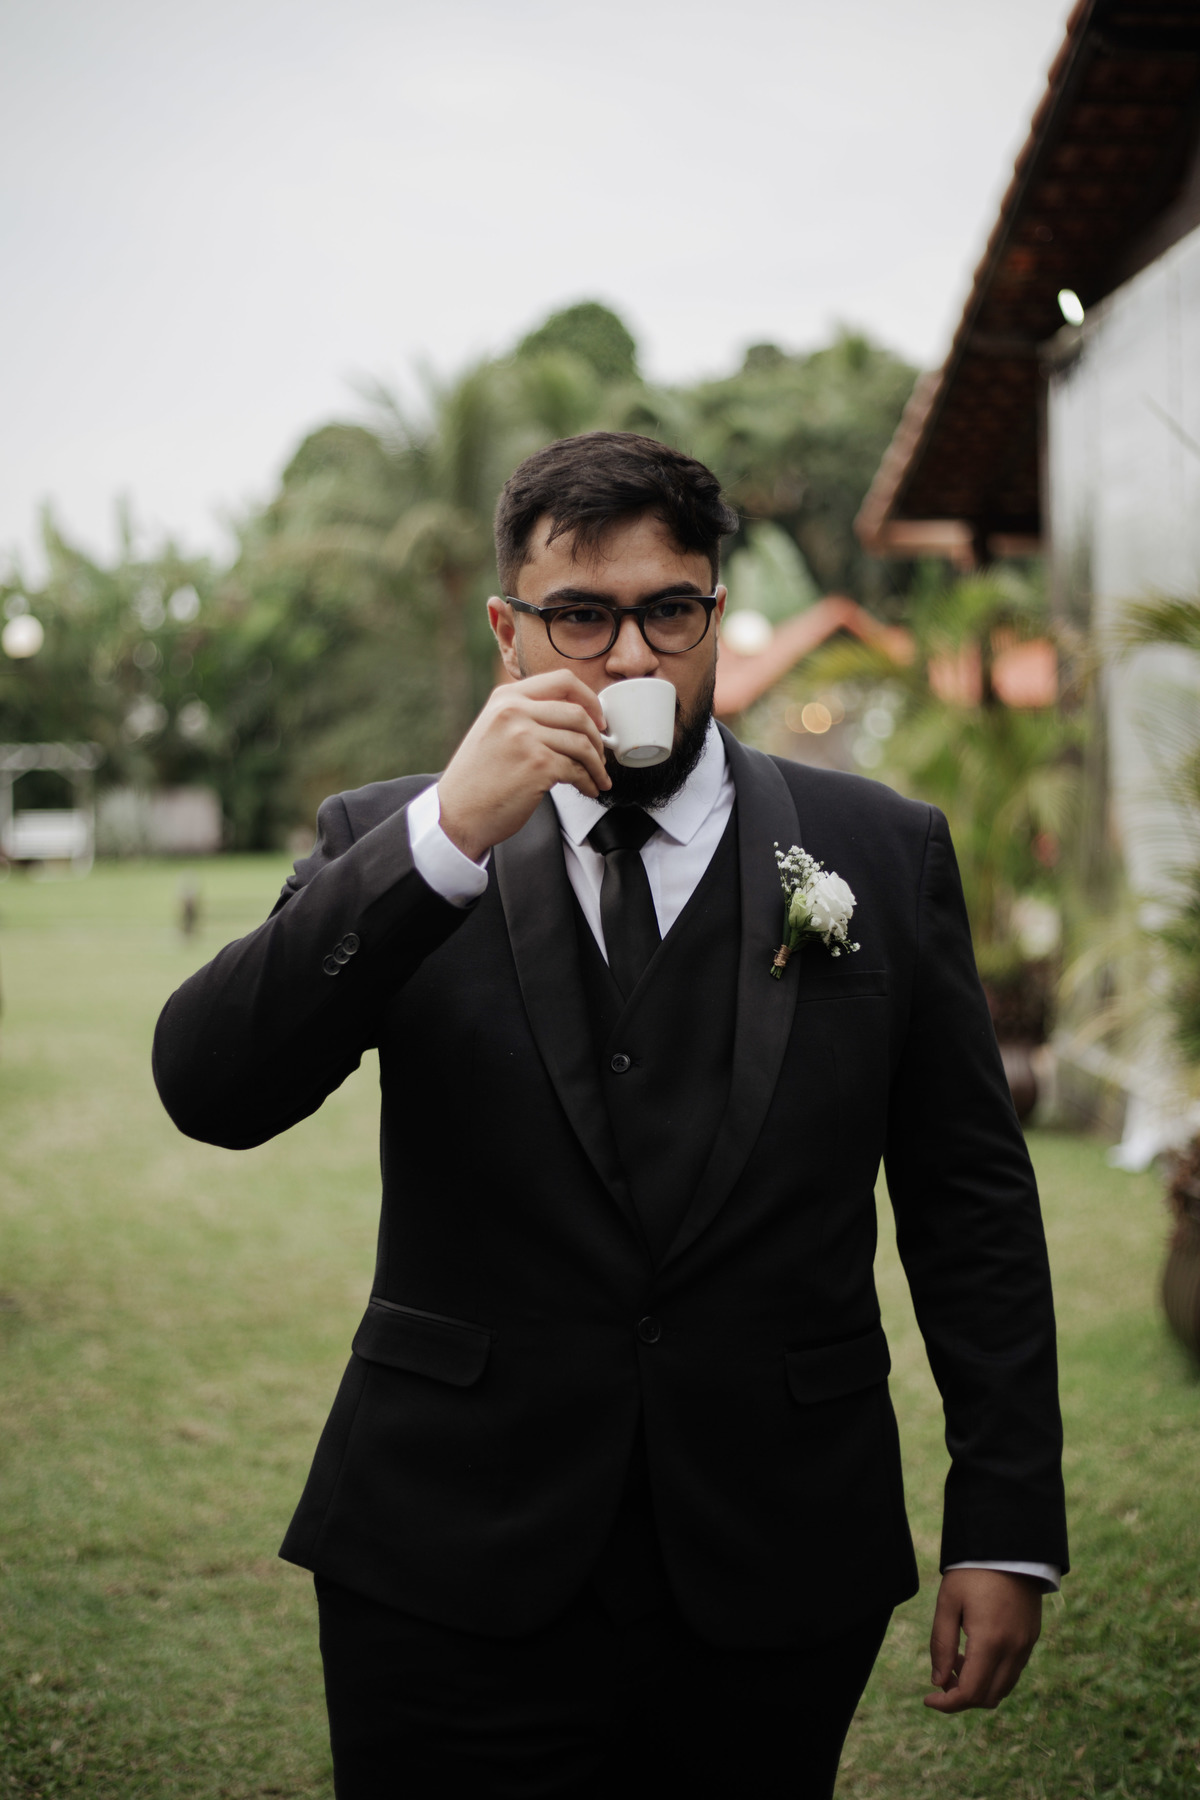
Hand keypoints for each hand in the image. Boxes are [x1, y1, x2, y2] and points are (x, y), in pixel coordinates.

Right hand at [437, 672, 611, 861]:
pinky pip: (577, 770)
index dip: (589, 699)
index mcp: (506, 698)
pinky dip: (589, 782)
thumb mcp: (493, 730)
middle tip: (601, 755)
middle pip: (578, 713)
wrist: (456, 814)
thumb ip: (525, 715)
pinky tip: (587, 789)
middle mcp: (515, 712)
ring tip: (597, 777)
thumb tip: (573, 716)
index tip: (598, 719)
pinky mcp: (537, 765)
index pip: (563, 681)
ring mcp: (526, 737)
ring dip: (597, 764)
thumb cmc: (477, 779)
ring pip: (582, 743)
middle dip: (597, 738)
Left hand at [924, 1569, 1042, 1712]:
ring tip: (956, 1660)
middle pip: (987, 1697)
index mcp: (990, 1642)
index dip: (947, 1704)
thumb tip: (938, 1681)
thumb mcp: (948, 1602)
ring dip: (978, 1686)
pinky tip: (975, 1653)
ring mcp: (1026, 1646)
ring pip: (1002, 1688)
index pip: (970, 1693)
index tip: (927, 1698)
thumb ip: (941, 1644)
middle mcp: (1013, 1650)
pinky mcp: (1031, 1639)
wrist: (1008, 1546)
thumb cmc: (973, 1571)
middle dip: (961, 1697)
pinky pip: (1012, 1672)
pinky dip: (993, 1675)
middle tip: (941, 1676)